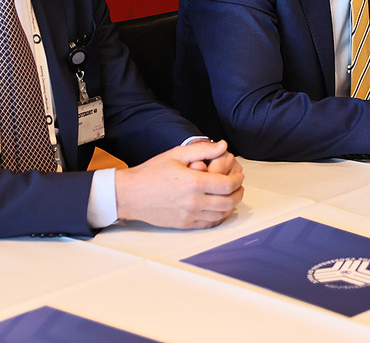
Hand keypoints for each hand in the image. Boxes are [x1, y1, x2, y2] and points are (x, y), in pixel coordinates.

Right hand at [115, 139, 243, 228]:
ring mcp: (189, 215)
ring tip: (231, 196)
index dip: (238, 180)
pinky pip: (209, 224)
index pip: (227, 185)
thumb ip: (202, 149)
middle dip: (238, 193)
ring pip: (221, 215)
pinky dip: (219, 216)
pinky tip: (218, 208)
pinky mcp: (184, 225)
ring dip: (231, 206)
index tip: (238, 175)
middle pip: (228, 202)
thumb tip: (223, 146)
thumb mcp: (177, 154)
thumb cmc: (152, 173)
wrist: (131, 194)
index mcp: (193, 182)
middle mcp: (193, 201)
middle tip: (239, 186)